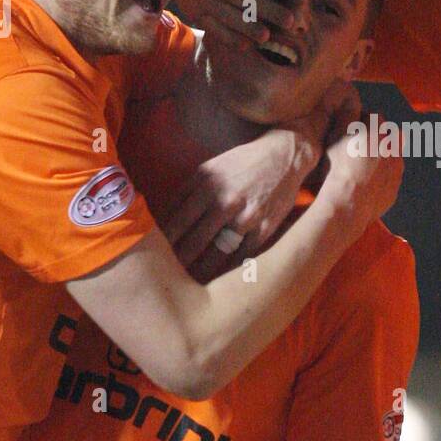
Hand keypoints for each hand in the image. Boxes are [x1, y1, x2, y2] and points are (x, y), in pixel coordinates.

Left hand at [163, 127, 320, 268]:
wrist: (284, 155)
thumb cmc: (242, 163)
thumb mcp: (210, 168)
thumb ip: (187, 192)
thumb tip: (164, 221)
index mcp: (205, 183)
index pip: (175, 222)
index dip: (162, 244)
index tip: (155, 258)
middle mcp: (224, 200)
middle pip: (193, 242)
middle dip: (178, 264)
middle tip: (167, 279)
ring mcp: (246, 216)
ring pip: (216, 254)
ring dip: (201, 272)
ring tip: (190, 284)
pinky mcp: (265, 228)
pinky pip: (242, 256)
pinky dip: (229, 270)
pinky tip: (219, 279)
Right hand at [320, 116, 403, 226]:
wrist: (348, 203)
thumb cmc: (339, 167)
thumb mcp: (335, 135)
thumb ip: (345, 116)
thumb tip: (350, 103)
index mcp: (379, 131)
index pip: (373, 117)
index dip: (361, 121)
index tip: (351, 130)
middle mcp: (393, 148)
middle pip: (387, 137)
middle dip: (376, 139)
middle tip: (357, 149)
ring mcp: (396, 171)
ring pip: (391, 159)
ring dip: (380, 160)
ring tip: (360, 169)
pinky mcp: (393, 191)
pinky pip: (388, 181)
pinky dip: (380, 180)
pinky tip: (364, 186)